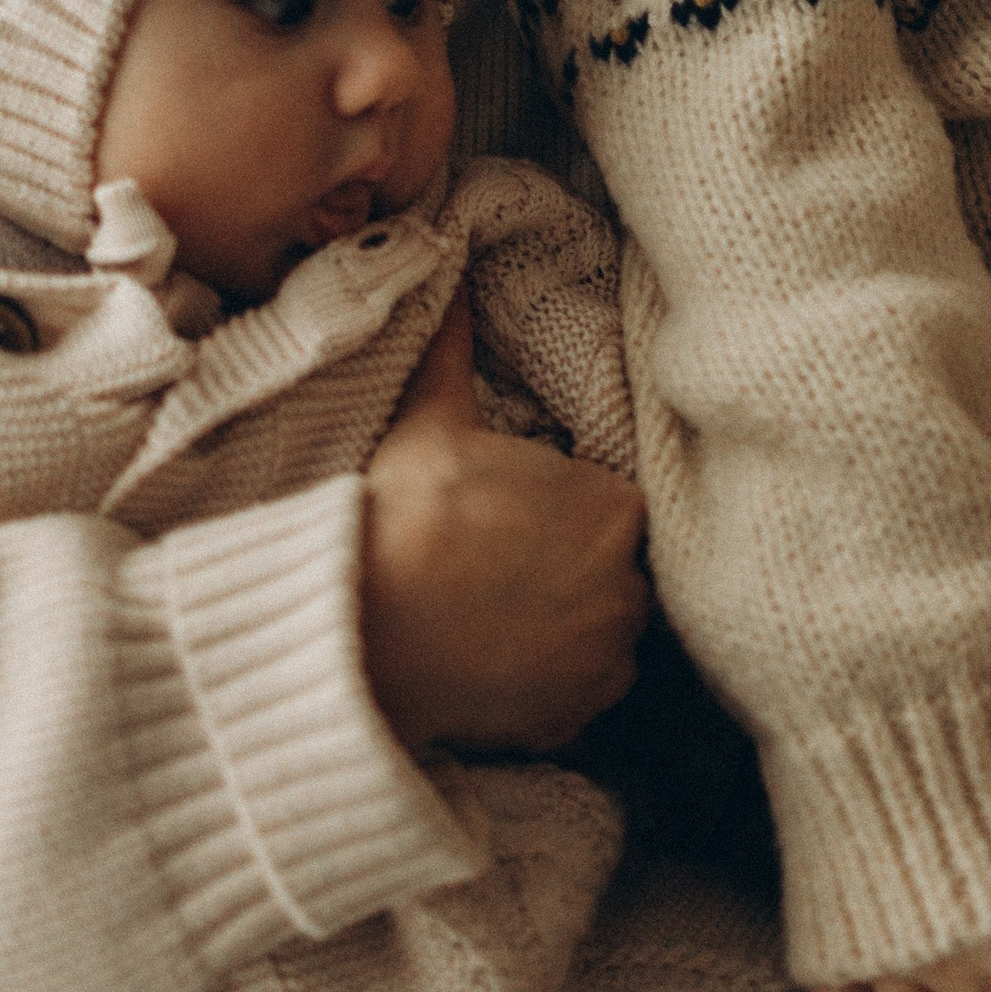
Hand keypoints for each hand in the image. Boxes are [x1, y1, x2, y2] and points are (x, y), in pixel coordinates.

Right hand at [359, 296, 650, 751]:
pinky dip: (550, 684)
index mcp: (612, 507)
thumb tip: (448, 272)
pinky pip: (580, 695)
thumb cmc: (402, 518)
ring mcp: (605, 659)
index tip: (516, 519)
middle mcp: (628, 585)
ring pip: (600, 633)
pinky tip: (498, 662)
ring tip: (496, 617)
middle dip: (570, 568)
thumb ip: (454, 347)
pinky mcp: (577, 719)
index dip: (562, 511)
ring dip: (565, 627)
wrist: (363, 630)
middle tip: (500, 567)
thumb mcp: (430, 420)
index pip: (611, 506)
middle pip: (611, 570)